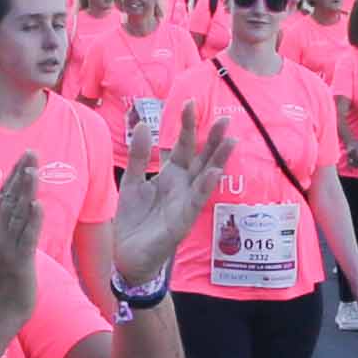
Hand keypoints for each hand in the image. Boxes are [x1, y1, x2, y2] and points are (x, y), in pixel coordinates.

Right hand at [0, 149, 48, 303]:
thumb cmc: (3, 279)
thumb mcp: (4, 246)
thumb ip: (11, 226)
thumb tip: (23, 206)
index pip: (4, 195)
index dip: (15, 174)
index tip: (25, 156)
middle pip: (10, 198)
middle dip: (21, 174)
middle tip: (31, 152)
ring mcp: (7, 247)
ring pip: (18, 213)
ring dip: (26, 190)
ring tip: (33, 169)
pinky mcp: (20, 261)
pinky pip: (27, 237)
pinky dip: (33, 220)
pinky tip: (39, 204)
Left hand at [114, 105, 237, 280]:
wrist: (126, 255)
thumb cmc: (134, 219)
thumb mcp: (132, 182)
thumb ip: (139, 155)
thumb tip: (144, 123)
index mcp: (171, 175)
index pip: (183, 146)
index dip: (187, 125)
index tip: (189, 102)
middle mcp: (183, 187)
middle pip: (201, 159)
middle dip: (213, 139)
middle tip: (225, 118)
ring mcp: (185, 204)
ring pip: (206, 177)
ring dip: (218, 160)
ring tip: (231, 141)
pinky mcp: (182, 222)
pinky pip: (196, 202)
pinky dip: (205, 187)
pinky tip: (215, 173)